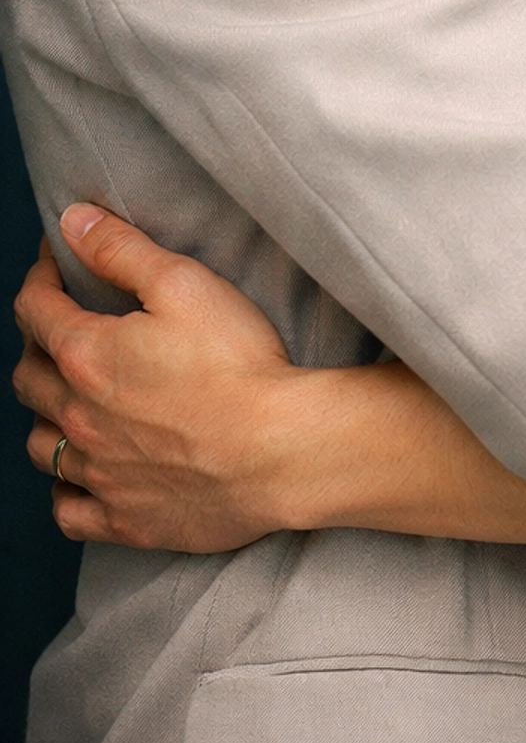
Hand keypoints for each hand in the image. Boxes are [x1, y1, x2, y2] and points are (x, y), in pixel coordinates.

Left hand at [16, 205, 298, 550]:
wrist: (280, 452)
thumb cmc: (239, 365)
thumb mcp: (184, 284)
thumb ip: (122, 250)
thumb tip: (73, 223)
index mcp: (86, 356)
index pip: (35, 309)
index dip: (40, 279)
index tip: (54, 266)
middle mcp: (78, 418)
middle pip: (27, 377)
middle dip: (38, 342)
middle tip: (63, 325)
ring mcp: (98, 473)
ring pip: (38, 445)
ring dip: (46, 415)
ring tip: (70, 398)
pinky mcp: (124, 520)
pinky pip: (67, 509)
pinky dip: (66, 488)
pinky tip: (85, 472)